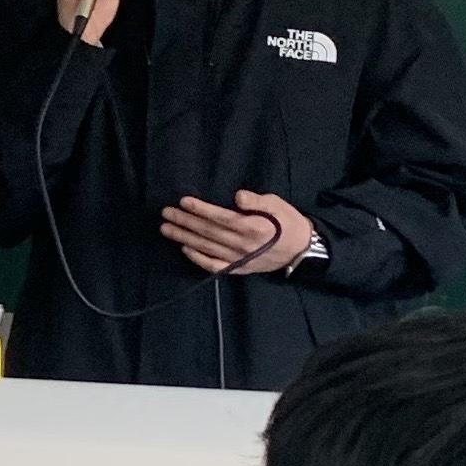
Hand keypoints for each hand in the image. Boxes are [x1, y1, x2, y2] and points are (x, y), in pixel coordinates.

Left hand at [160, 190, 314, 277]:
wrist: (300, 249)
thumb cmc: (288, 222)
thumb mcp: (277, 204)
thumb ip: (257, 201)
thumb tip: (238, 197)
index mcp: (253, 227)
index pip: (221, 217)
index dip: (201, 210)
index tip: (183, 202)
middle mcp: (243, 245)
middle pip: (208, 232)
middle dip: (185, 222)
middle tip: (165, 213)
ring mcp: (239, 258)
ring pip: (207, 248)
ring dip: (184, 238)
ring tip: (166, 229)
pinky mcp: (238, 268)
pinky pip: (215, 266)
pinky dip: (198, 259)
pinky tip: (184, 249)